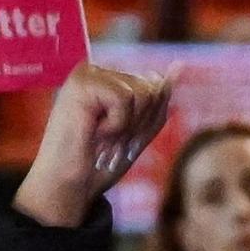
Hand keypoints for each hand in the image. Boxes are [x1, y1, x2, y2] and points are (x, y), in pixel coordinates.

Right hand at [13, 63, 173, 228]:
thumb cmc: (99, 163)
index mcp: (111, 80)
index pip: (155, 86)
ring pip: (142, 91)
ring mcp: (89, 74)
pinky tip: (93, 131)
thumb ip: (159, 98)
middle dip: (138, 124)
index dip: (146, 120)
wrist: (70, 186)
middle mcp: (100, 72)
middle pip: (152, 88)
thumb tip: (179, 64)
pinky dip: (115, 124)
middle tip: (109, 141)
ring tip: (101, 137)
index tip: (120, 139)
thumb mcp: (140, 129)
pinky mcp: (82, 81)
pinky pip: (125, 98)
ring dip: (126, 126)